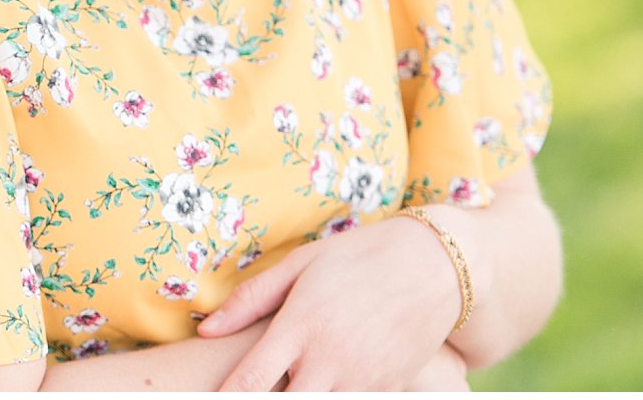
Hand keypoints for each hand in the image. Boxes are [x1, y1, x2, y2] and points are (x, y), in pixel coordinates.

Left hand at [198, 215, 463, 390]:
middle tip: (250, 395)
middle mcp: (330, 360)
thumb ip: (252, 298)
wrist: (435, 266)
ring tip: (289, 387)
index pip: (251, 381)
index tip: (209, 398)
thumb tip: (207, 329)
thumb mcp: (301, 265)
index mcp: (301, 326)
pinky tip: (322, 387)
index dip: (227, 398)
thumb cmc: (358, 258)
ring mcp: (363, 380)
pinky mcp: (390, 391)